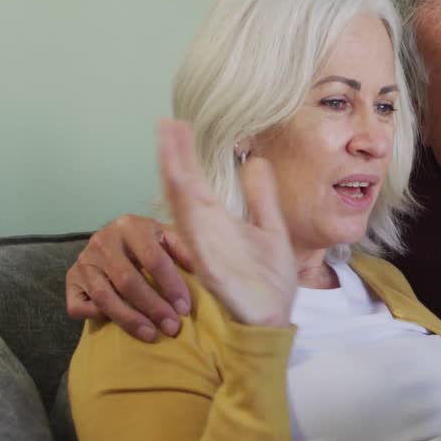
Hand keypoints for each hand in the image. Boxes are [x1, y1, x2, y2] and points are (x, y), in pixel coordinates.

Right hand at [65, 215, 194, 341]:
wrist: (114, 239)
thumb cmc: (150, 243)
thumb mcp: (168, 237)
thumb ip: (186, 249)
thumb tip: (205, 270)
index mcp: (130, 225)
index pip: (153, 258)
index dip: (171, 285)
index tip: (184, 308)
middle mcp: (102, 240)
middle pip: (128, 281)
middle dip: (153, 307)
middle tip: (172, 327)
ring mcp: (83, 261)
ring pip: (104, 296)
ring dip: (129, 319)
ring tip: (151, 334)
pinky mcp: (70, 279)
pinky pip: (79, 305)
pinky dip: (97, 316)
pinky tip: (116, 323)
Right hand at [158, 118, 296, 327]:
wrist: (273, 317)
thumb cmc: (268, 281)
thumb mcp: (270, 228)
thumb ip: (261, 197)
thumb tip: (256, 161)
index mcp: (216, 221)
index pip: (194, 181)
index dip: (184, 154)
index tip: (177, 124)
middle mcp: (204, 230)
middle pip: (181, 187)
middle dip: (173, 155)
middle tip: (166, 122)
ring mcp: (204, 247)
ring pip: (182, 205)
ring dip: (174, 173)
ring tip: (168, 142)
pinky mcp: (209, 264)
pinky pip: (193, 234)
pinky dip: (186, 210)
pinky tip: (181, 185)